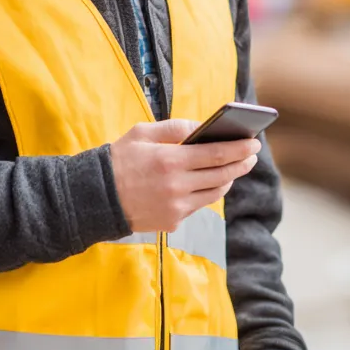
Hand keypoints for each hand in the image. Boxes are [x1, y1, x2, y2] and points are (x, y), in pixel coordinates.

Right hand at [110, 119, 259, 232]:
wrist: (95, 197)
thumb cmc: (119, 159)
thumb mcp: (143, 133)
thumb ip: (175, 128)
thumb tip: (203, 127)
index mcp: (169, 161)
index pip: (215, 154)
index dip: (238, 149)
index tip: (253, 142)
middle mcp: (176, 186)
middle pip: (221, 175)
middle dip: (240, 163)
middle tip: (252, 154)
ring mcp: (175, 208)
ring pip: (214, 194)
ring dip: (228, 180)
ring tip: (234, 167)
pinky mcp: (172, 222)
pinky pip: (197, 205)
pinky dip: (207, 192)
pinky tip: (210, 182)